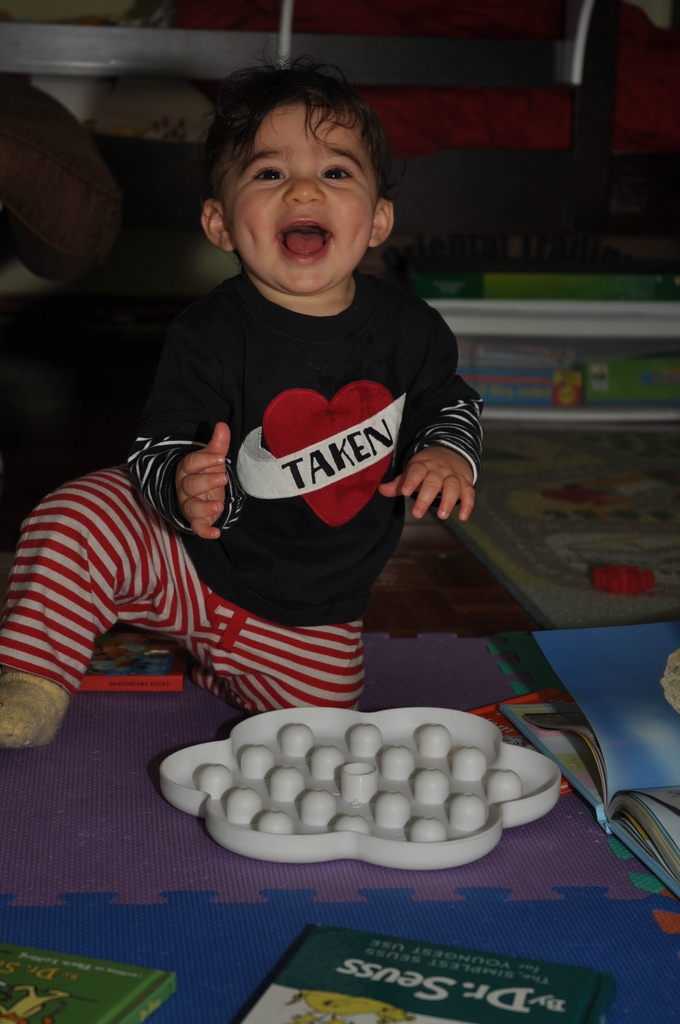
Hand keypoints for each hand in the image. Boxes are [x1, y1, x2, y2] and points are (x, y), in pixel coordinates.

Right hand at [175, 421, 230, 538]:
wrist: (198, 494)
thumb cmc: (205, 473)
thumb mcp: (212, 459)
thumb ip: (217, 445)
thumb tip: (222, 425)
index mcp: (187, 470)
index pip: (191, 464)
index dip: (205, 461)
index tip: (221, 458)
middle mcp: (184, 488)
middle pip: (190, 486)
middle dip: (206, 482)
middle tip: (223, 478)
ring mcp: (189, 505)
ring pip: (191, 507)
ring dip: (205, 507)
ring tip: (220, 505)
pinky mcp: (196, 520)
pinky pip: (196, 527)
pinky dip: (205, 532)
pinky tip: (216, 533)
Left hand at [378, 446, 474, 520]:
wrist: (452, 451)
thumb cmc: (426, 467)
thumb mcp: (412, 470)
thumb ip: (399, 483)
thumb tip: (381, 490)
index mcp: (423, 465)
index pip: (417, 470)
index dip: (410, 480)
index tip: (405, 492)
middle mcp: (439, 470)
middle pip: (433, 482)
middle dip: (425, 498)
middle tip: (417, 514)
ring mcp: (453, 476)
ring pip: (452, 486)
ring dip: (448, 501)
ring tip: (442, 516)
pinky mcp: (466, 483)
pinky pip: (469, 493)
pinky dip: (468, 505)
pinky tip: (462, 517)